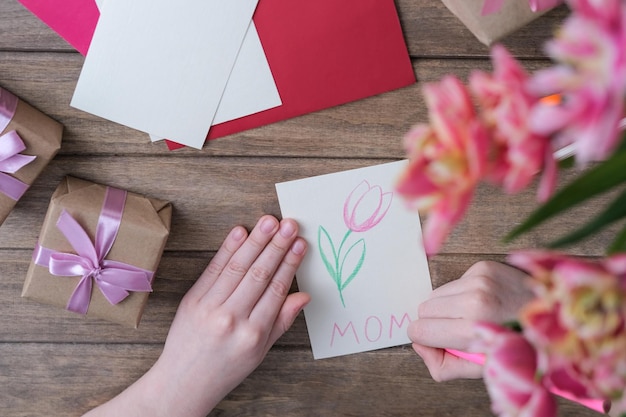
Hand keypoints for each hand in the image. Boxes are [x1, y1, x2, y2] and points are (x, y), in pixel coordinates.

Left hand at [84, 215, 309, 416]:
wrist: (183, 382)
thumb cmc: (226, 368)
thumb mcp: (261, 352)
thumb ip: (281, 321)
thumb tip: (304, 296)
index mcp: (253, 334)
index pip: (277, 290)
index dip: (290, 263)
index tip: (300, 244)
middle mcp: (232, 319)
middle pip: (259, 274)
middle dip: (277, 246)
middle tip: (290, 225)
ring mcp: (210, 307)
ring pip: (238, 267)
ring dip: (256, 240)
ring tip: (270, 221)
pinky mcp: (192, 299)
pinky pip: (213, 269)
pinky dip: (227, 248)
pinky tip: (240, 232)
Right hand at [408, 261, 533, 381]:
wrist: (556, 316)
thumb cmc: (522, 345)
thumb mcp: (483, 370)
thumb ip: (444, 365)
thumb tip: (420, 346)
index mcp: (473, 330)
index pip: (418, 330)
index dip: (426, 339)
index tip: (438, 342)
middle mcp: (474, 300)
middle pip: (424, 309)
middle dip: (436, 321)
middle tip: (458, 330)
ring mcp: (479, 280)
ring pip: (436, 294)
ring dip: (448, 306)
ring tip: (472, 316)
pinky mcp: (483, 267)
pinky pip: (454, 282)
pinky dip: (462, 293)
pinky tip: (483, 301)